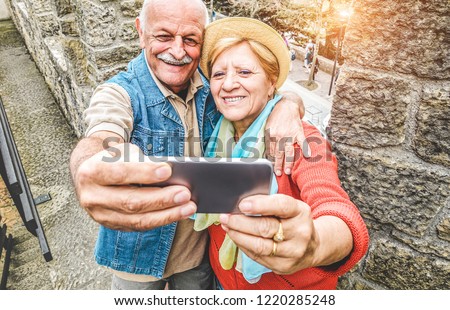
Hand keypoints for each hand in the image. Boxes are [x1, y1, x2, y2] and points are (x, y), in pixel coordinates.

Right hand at [71, 137, 195, 230]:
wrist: (91, 175)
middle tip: (185, 193)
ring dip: (167, 215)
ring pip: (137, 220)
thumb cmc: (114, 160)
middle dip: (161, 199)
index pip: (120, 173)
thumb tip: (170, 174)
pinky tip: (178, 213)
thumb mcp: (124, 152)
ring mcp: (101, 215)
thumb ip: (141, 162)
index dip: (144, 173)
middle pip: (130, 201)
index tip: (168, 171)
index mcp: (92, 172)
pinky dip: (161, 220)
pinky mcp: (113, 226)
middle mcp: (92, 197)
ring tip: (189, 206)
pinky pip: (140, 226)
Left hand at [219, 194, 318, 274]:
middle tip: (226, 216)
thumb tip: (242, 203)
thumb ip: (269, 202)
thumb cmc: (295, 221)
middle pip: (266, 228)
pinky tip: (236, 237)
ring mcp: (292, 252)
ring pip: (259, 246)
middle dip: (241, 222)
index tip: (242, 205)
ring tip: (227, 227)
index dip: (260, 205)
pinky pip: (257, 257)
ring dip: (238, 236)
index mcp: (301, 213)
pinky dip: (243, 246)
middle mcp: (300, 233)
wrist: (314, 247)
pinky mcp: (283, 266)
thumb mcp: (290, 206)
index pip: (281, 206)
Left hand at [265, 92, 310, 175]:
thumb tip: (265, 152)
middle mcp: (279, 135)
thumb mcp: (267, 126)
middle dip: (278, 165)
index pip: (270, 151)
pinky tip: (307, 155)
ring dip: (288, 162)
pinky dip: (305, 148)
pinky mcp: (298, 131)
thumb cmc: (276, 116)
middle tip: (278, 173)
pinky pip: (302, 141)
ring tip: (287, 171)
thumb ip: (266, 139)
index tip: (271, 169)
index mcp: (270, 135)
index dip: (271, 161)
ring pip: (288, 151)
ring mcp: (289, 134)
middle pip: (278, 153)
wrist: (286, 105)